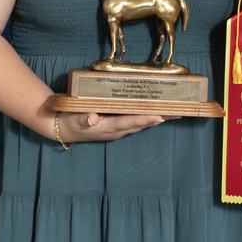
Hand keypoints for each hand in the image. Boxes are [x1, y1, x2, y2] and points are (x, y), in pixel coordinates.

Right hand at [55, 111, 174, 142]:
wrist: (63, 129)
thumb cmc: (71, 121)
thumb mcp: (75, 119)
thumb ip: (85, 119)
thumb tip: (92, 118)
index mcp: (109, 127)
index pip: (131, 122)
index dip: (146, 118)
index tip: (161, 115)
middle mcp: (117, 130)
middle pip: (142, 123)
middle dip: (160, 117)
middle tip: (178, 111)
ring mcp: (118, 129)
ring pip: (142, 123)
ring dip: (158, 117)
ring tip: (174, 112)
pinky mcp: (117, 126)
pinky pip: (137, 121)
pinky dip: (148, 116)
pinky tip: (158, 112)